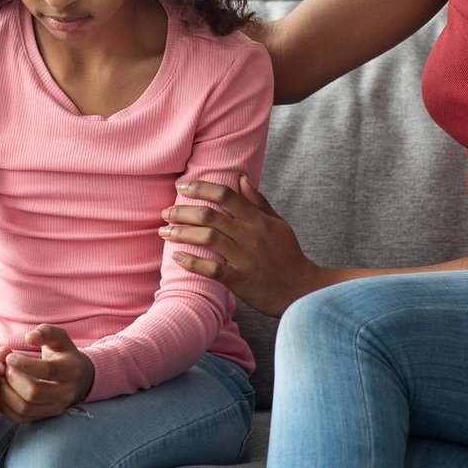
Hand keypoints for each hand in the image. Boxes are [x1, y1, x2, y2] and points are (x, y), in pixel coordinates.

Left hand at [0, 324, 93, 423]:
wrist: (79, 379)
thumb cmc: (64, 354)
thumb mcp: (60, 338)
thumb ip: (45, 332)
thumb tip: (29, 337)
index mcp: (71, 370)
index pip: (47, 370)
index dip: (25, 364)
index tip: (9, 357)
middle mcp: (65, 393)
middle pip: (34, 393)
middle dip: (13, 380)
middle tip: (3, 369)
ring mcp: (55, 408)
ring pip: (24, 408)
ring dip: (6, 393)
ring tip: (1, 379)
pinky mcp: (45, 417)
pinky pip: (20, 418)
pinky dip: (5, 406)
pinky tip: (3, 391)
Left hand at [162, 174, 334, 316]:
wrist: (302, 290)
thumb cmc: (288, 254)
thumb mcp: (277, 224)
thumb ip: (257, 202)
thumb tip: (241, 177)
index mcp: (259, 220)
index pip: (226, 195)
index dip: (201, 187)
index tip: (182, 187)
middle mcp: (251, 236)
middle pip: (210, 216)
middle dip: (183, 211)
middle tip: (166, 212)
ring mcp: (245, 258)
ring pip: (207, 239)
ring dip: (181, 233)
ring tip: (165, 232)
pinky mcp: (241, 281)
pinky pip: (211, 269)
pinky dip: (192, 262)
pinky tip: (177, 256)